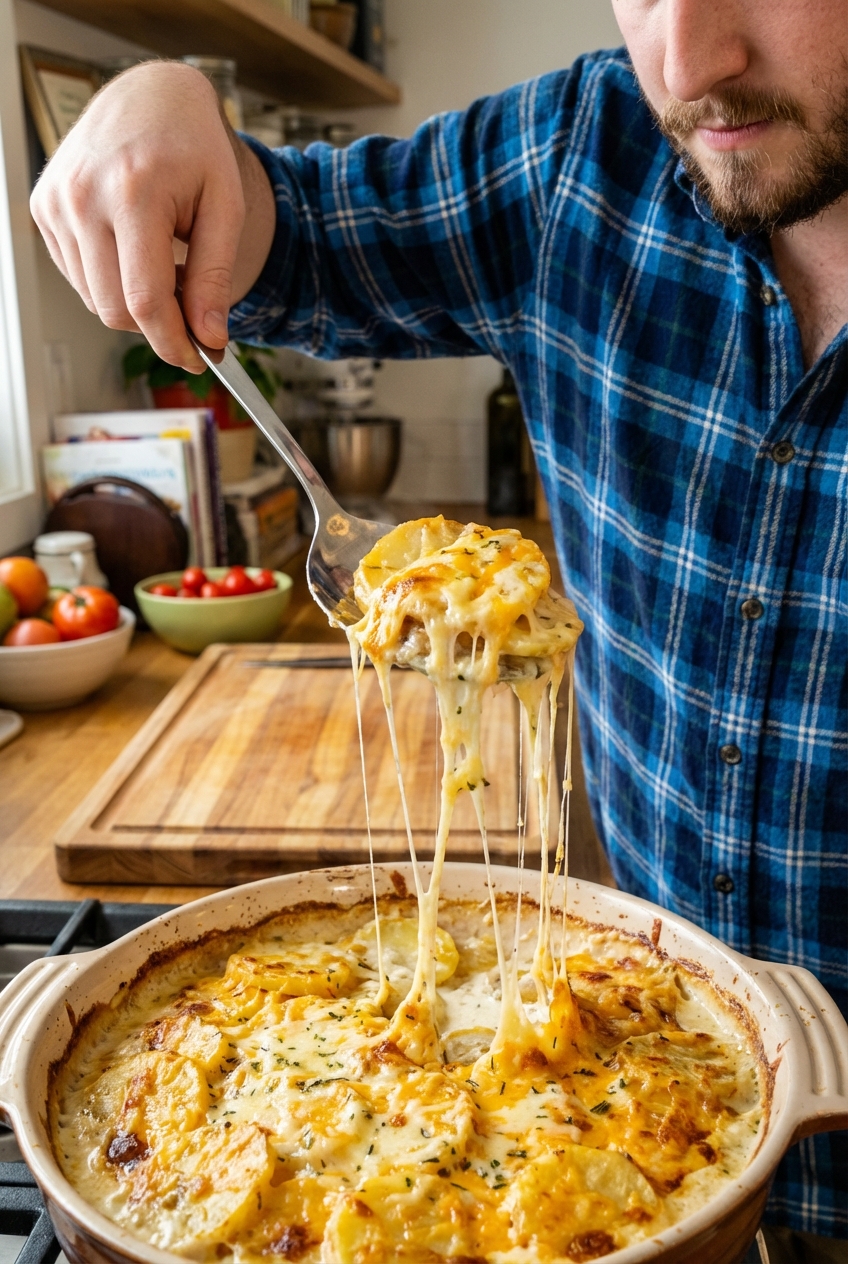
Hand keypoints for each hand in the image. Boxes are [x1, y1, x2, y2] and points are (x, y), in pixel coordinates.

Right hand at [30, 61, 274, 370]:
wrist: (151, 95)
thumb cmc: (194, 145)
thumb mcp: (225, 207)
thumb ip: (215, 276)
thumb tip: (209, 337)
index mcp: (133, 192)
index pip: (145, 300)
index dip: (173, 341)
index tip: (199, 358)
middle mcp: (83, 197)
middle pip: (114, 309)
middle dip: (157, 326)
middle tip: (191, 309)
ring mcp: (56, 202)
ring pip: (94, 300)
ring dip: (134, 301)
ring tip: (167, 263)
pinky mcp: (43, 207)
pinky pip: (79, 277)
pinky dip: (111, 281)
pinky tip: (136, 251)